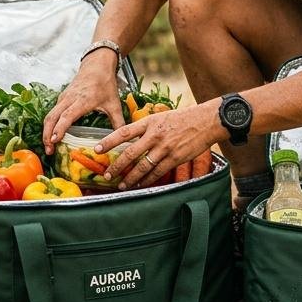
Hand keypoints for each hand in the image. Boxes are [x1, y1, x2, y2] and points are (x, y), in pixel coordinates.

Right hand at [42, 56, 124, 154]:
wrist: (97, 65)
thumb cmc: (105, 83)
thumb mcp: (114, 104)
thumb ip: (119, 122)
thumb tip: (125, 141)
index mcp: (83, 100)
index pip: (67, 116)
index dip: (59, 128)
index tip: (54, 140)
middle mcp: (69, 99)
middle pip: (52, 117)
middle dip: (47, 135)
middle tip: (49, 150)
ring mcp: (63, 97)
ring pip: (50, 115)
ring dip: (46, 131)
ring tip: (49, 147)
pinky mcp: (62, 98)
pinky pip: (52, 112)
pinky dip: (49, 125)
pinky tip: (52, 135)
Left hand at [97, 103, 217, 189]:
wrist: (206, 120)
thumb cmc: (183, 118)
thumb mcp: (161, 117)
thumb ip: (146, 128)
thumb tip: (131, 138)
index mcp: (149, 122)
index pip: (123, 132)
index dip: (108, 141)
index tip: (96, 149)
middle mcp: (154, 135)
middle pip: (130, 153)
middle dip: (116, 167)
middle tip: (107, 175)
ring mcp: (164, 148)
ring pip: (142, 167)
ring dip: (130, 178)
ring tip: (122, 185)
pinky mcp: (175, 158)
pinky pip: (157, 172)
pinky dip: (147, 180)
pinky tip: (141, 185)